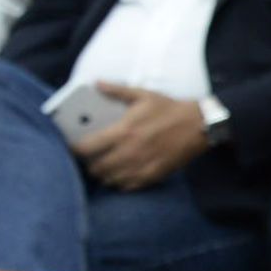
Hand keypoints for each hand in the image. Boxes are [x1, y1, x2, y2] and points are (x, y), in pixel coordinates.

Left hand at [70, 82, 207, 190]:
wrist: (198, 126)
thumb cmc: (169, 109)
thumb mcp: (143, 95)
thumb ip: (117, 91)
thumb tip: (97, 84)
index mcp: (123, 131)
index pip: (87, 147)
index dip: (75, 150)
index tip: (72, 148)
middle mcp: (128, 152)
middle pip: (96, 168)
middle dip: (89, 164)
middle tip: (91, 158)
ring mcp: (140, 167)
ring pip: (109, 180)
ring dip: (104, 175)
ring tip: (105, 167)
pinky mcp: (151, 176)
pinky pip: (127, 187)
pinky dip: (120, 183)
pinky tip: (121, 174)